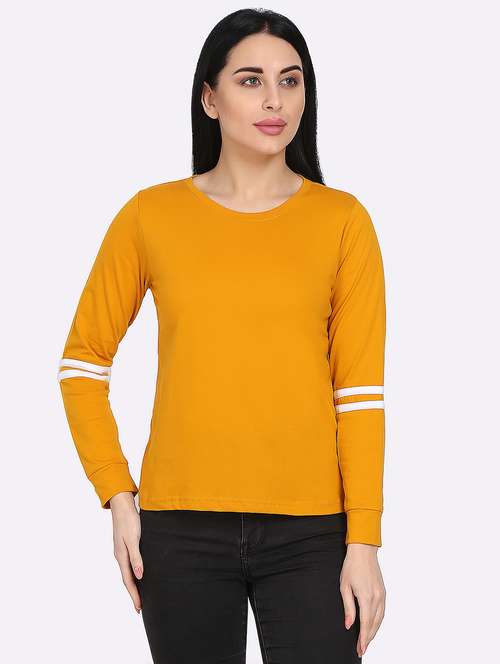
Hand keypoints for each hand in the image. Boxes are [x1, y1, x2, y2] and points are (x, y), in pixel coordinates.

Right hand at [110, 492, 142, 613]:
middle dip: (134, 593)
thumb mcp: (134, 539)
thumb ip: (136, 557)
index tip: (139, 608)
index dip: (134, 595)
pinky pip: (129, 564)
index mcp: (121, 556)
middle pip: (127, 579)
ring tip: (141, 594)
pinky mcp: (126, 545)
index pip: (128, 581)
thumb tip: (140, 576)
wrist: (122, 505)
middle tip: (140, 607)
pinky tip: (140, 573)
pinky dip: (134, 573)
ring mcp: (122, 551)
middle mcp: (120, 556)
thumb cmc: (129, 520)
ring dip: (134, 584)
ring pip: (128, 572)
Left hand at [340, 543, 385, 656]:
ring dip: (374, 632)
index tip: (361, 649)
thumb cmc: (351, 566)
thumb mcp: (344, 586)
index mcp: (366, 597)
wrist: (363, 551)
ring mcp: (382, 595)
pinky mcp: (383, 592)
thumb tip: (349, 625)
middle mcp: (377, 598)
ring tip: (367, 641)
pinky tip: (374, 626)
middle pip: (374, 624)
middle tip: (362, 649)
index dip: (363, 638)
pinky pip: (382, 612)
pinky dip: (378, 622)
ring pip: (380, 619)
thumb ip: (348, 607)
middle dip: (368, 638)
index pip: (366, 623)